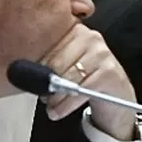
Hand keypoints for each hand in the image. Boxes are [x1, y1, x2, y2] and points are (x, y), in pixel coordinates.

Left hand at [39, 24, 138, 140]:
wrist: (118, 96)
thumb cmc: (89, 80)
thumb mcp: (67, 67)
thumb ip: (49, 63)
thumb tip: (23, 71)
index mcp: (76, 31)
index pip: (47, 46)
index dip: (37, 66)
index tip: (33, 79)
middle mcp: (91, 37)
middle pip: (55, 62)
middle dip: (46, 83)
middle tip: (42, 95)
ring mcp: (102, 53)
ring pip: (67, 77)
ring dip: (54, 96)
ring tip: (50, 105)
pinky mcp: (109, 72)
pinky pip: (80, 90)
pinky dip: (66, 104)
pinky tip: (59, 110)